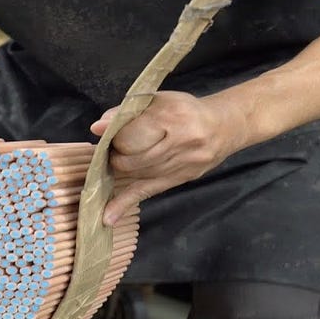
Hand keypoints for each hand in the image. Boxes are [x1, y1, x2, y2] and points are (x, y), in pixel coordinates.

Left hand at [90, 91, 236, 225]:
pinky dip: (125, 204)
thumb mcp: (157, 101)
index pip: (129, 135)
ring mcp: (181, 163)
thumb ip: (126, 113)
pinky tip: (108, 217)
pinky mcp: (180, 179)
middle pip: (132, 158)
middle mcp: (179, 141)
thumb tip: (97, 128)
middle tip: (117, 148)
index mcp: (170, 115)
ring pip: (137, 175)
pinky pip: (147, 192)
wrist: (223, 126)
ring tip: (121, 161)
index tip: (111, 134)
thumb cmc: (185, 110)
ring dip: (122, 170)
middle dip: (117, 155)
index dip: (113, 138)